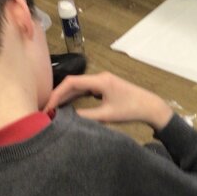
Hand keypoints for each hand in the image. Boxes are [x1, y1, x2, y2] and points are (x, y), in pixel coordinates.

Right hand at [44, 72, 173, 130]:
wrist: (150, 107)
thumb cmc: (131, 110)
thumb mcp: (106, 116)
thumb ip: (85, 116)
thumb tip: (65, 118)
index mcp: (100, 81)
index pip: (71, 82)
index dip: (56, 94)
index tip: (47, 107)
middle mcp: (100, 77)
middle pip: (73, 83)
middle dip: (59, 96)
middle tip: (46, 110)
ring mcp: (103, 81)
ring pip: (79, 86)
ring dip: (66, 96)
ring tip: (53, 110)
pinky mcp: (105, 87)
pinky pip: (86, 90)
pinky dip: (75, 97)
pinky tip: (67, 106)